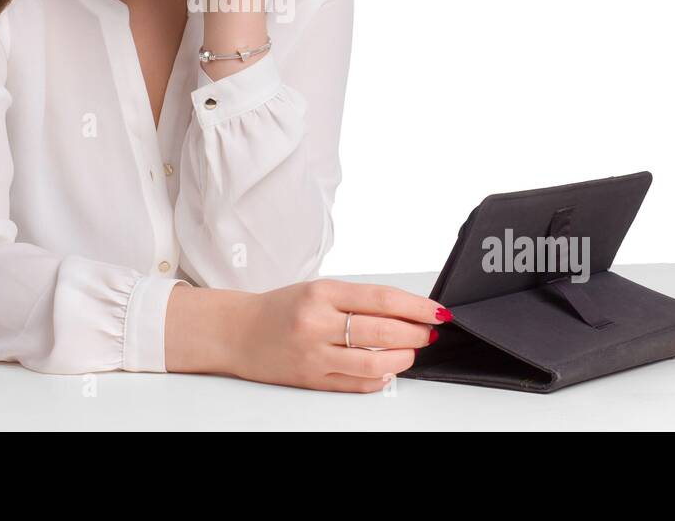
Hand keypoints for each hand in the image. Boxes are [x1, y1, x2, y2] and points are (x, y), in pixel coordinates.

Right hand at [170, 279, 445, 392]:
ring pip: (374, 363)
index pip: (382, 298)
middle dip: (416, 332)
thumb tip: (403, 310)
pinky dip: (380, 379)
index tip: (437, 311)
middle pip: (383, 331)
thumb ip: (356, 300)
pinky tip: (387, 371)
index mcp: (321, 293)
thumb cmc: (279, 309)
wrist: (237, 332)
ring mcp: (315, 354)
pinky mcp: (312, 379)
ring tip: (412, 352)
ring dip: (403, 358)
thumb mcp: (316, 289)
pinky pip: (357, 384)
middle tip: (429, 332)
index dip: (416, 306)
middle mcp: (317, 323)